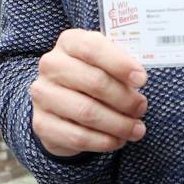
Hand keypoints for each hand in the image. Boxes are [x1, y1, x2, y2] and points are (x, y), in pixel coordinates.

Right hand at [29, 29, 149, 156]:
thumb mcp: (105, 63)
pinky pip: (77, 136)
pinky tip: (117, 140)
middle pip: (94, 82)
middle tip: (141, 108)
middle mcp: (50, 65)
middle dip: (125, 98)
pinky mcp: (42, 123)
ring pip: (87, 112)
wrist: (60, 105)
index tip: (141, 79)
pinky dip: (103, 141)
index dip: (120, 64)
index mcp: (69, 42)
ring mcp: (43, 94)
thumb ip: (120, 65)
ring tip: (136, 129)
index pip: (93, 48)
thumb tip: (138, 80)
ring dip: (118, 124)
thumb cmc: (91, 78)